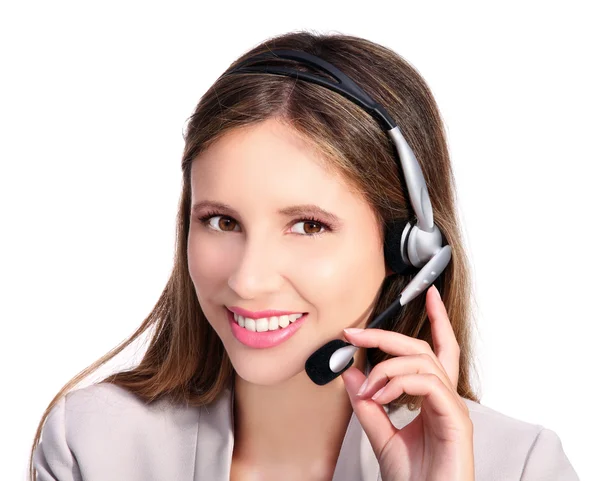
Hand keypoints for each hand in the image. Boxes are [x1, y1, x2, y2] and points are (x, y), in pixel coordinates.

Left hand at [341, 284, 473, 480]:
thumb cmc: (414, 479)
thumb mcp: (382, 436)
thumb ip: (368, 405)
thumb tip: (351, 374)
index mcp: (434, 398)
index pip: (437, 350)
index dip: (437, 320)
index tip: (427, 294)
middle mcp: (447, 398)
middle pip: (423, 349)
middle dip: (388, 336)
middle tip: (355, 334)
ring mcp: (453, 408)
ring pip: (424, 361)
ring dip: (388, 367)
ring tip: (369, 387)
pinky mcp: (456, 420)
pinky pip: (429, 383)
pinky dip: (400, 382)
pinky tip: (382, 396)